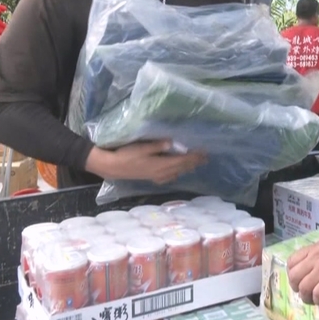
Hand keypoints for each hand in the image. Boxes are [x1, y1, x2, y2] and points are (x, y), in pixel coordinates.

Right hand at [85, 141, 207, 183]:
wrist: (112, 167)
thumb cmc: (126, 155)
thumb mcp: (141, 147)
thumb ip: (157, 145)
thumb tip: (172, 142)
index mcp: (160, 164)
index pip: (182, 160)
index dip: (194, 157)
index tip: (204, 152)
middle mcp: (161, 172)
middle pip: (181, 167)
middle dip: (194, 163)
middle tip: (205, 158)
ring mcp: (156, 176)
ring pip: (176, 172)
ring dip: (187, 168)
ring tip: (196, 163)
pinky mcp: (151, 177)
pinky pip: (169, 177)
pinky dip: (176, 173)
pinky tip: (177, 172)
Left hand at [287, 234, 318, 305]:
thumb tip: (314, 261)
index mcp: (315, 248)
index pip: (292, 261)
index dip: (292, 272)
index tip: (298, 279)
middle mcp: (315, 259)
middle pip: (294, 276)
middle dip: (296, 287)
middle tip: (304, 292)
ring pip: (303, 287)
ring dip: (306, 297)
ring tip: (313, 300)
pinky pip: (317, 294)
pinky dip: (318, 299)